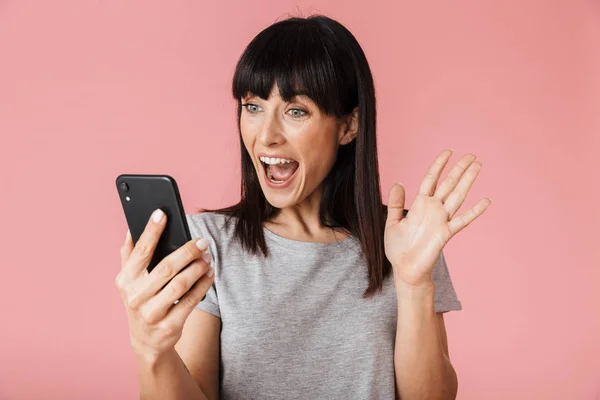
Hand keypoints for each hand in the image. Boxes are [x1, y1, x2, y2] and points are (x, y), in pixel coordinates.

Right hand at [114, 209, 214, 361]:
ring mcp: (151, 313)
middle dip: (187, 251)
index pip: (140, 251)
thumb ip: (129, 255)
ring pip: (180, 284)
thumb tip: (132, 227)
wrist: (146, 341)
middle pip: (166, 268)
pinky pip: (191, 300)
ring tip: (208, 257)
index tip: (162, 213)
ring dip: (198, 268)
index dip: (151, 231)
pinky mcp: (169, 326)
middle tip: (203, 241)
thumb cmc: (142, 300)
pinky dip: (203, 284)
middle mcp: (135, 297)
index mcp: (125, 280)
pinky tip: (209, 273)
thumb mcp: (130, 281)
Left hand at [384, 150, 490, 286]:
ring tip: (478, 166)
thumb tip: (397, 183)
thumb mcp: (392, 222)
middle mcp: (433, 209)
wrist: (404, 270)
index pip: (431, 179)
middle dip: (459, 169)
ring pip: (457, 196)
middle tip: (471, 155)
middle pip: (448, 184)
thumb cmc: (398, 249)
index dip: (438, 165)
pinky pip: (462, 220)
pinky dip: (475, 211)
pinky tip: (486, 201)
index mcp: (420, 205)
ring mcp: (441, 220)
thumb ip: (396, 203)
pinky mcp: (446, 233)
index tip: (448, 152)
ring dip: (467, 181)